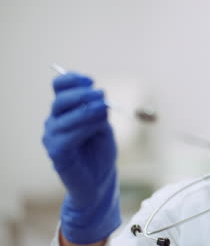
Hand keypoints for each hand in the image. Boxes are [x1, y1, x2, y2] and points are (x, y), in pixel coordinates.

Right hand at [42, 72, 120, 243]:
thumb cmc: (101, 153)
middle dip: (82, 94)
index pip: (60, 88)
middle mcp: (55, 122)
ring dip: (87, 111)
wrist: (100, 181)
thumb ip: (99, 111)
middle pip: (60, 100)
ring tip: (104, 111)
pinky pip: (68, 136)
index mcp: (65, 112)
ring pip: (65, 117)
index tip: (90, 80)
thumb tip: (98, 95)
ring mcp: (52, 137)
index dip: (72, 80)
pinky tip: (97, 128)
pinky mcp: (56, 153)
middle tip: (102, 95)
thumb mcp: (103, 126)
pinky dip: (84, 128)